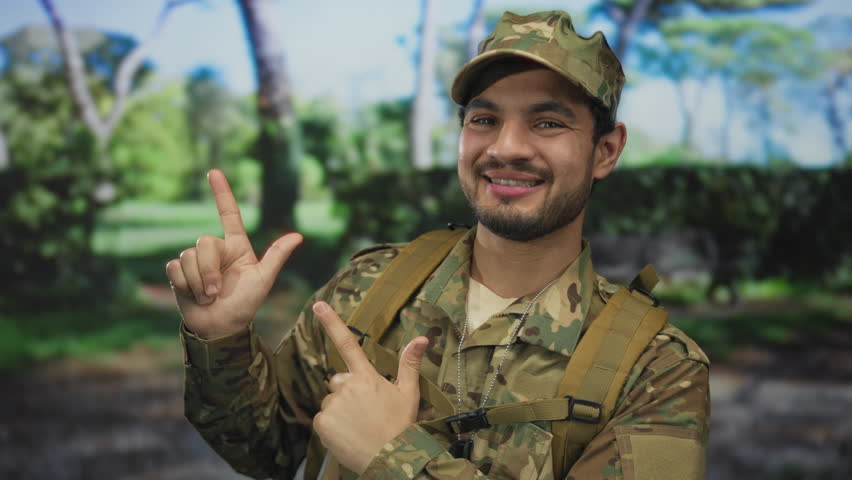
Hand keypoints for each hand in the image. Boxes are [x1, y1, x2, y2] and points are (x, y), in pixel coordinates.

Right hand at [165, 169, 302, 338]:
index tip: (214, 171)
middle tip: (217, 292)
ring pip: (187, 257)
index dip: (222, 193)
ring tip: (208, 297)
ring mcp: (196, 261)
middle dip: (209, 270)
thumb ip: (276, 257)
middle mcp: (216, 250)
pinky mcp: (178, 273)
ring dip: (199, 282)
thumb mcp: (263, 280)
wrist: (221, 328)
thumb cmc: (245, 305)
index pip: (229, 214)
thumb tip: (298, 236)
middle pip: (204, 243)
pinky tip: (193, 295)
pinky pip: (174, 268)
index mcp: (237, 246)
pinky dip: (184, 284)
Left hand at [312, 301, 428, 474]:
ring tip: (358, 426)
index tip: (318, 306)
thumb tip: (422, 338)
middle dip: (347, 391)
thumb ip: (410, 363)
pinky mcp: (322, 423)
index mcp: (367, 376)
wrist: (390, 459)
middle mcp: (347, 386)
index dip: (332, 323)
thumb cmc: (401, 426)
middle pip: (339, 381)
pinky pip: (323, 420)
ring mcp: (333, 405)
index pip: (348, 344)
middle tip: (365, 411)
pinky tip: (348, 435)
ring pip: (331, 402)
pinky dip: (332, 427)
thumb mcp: (409, 394)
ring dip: (340, 411)